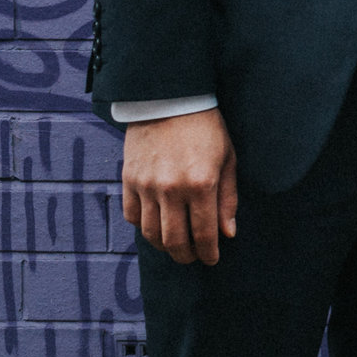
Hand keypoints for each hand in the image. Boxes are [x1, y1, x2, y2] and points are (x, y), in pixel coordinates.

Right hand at [122, 109, 238, 264]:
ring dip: (163, 246)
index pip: (204, 233)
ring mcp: (147, 185)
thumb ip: (228, 198)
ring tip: (175, 246)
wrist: (170, 98)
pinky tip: (155, 225)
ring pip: (150, 233)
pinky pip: (131, 216)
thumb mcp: (227, 158)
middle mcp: (172, 189)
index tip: (212, 259)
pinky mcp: (129, 179)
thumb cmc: (206, 127)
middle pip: (174, 240)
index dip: (208, 252)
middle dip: (186, 256)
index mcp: (201, 183)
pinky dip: (143, 226)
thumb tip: (227, 233)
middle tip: (192, 258)